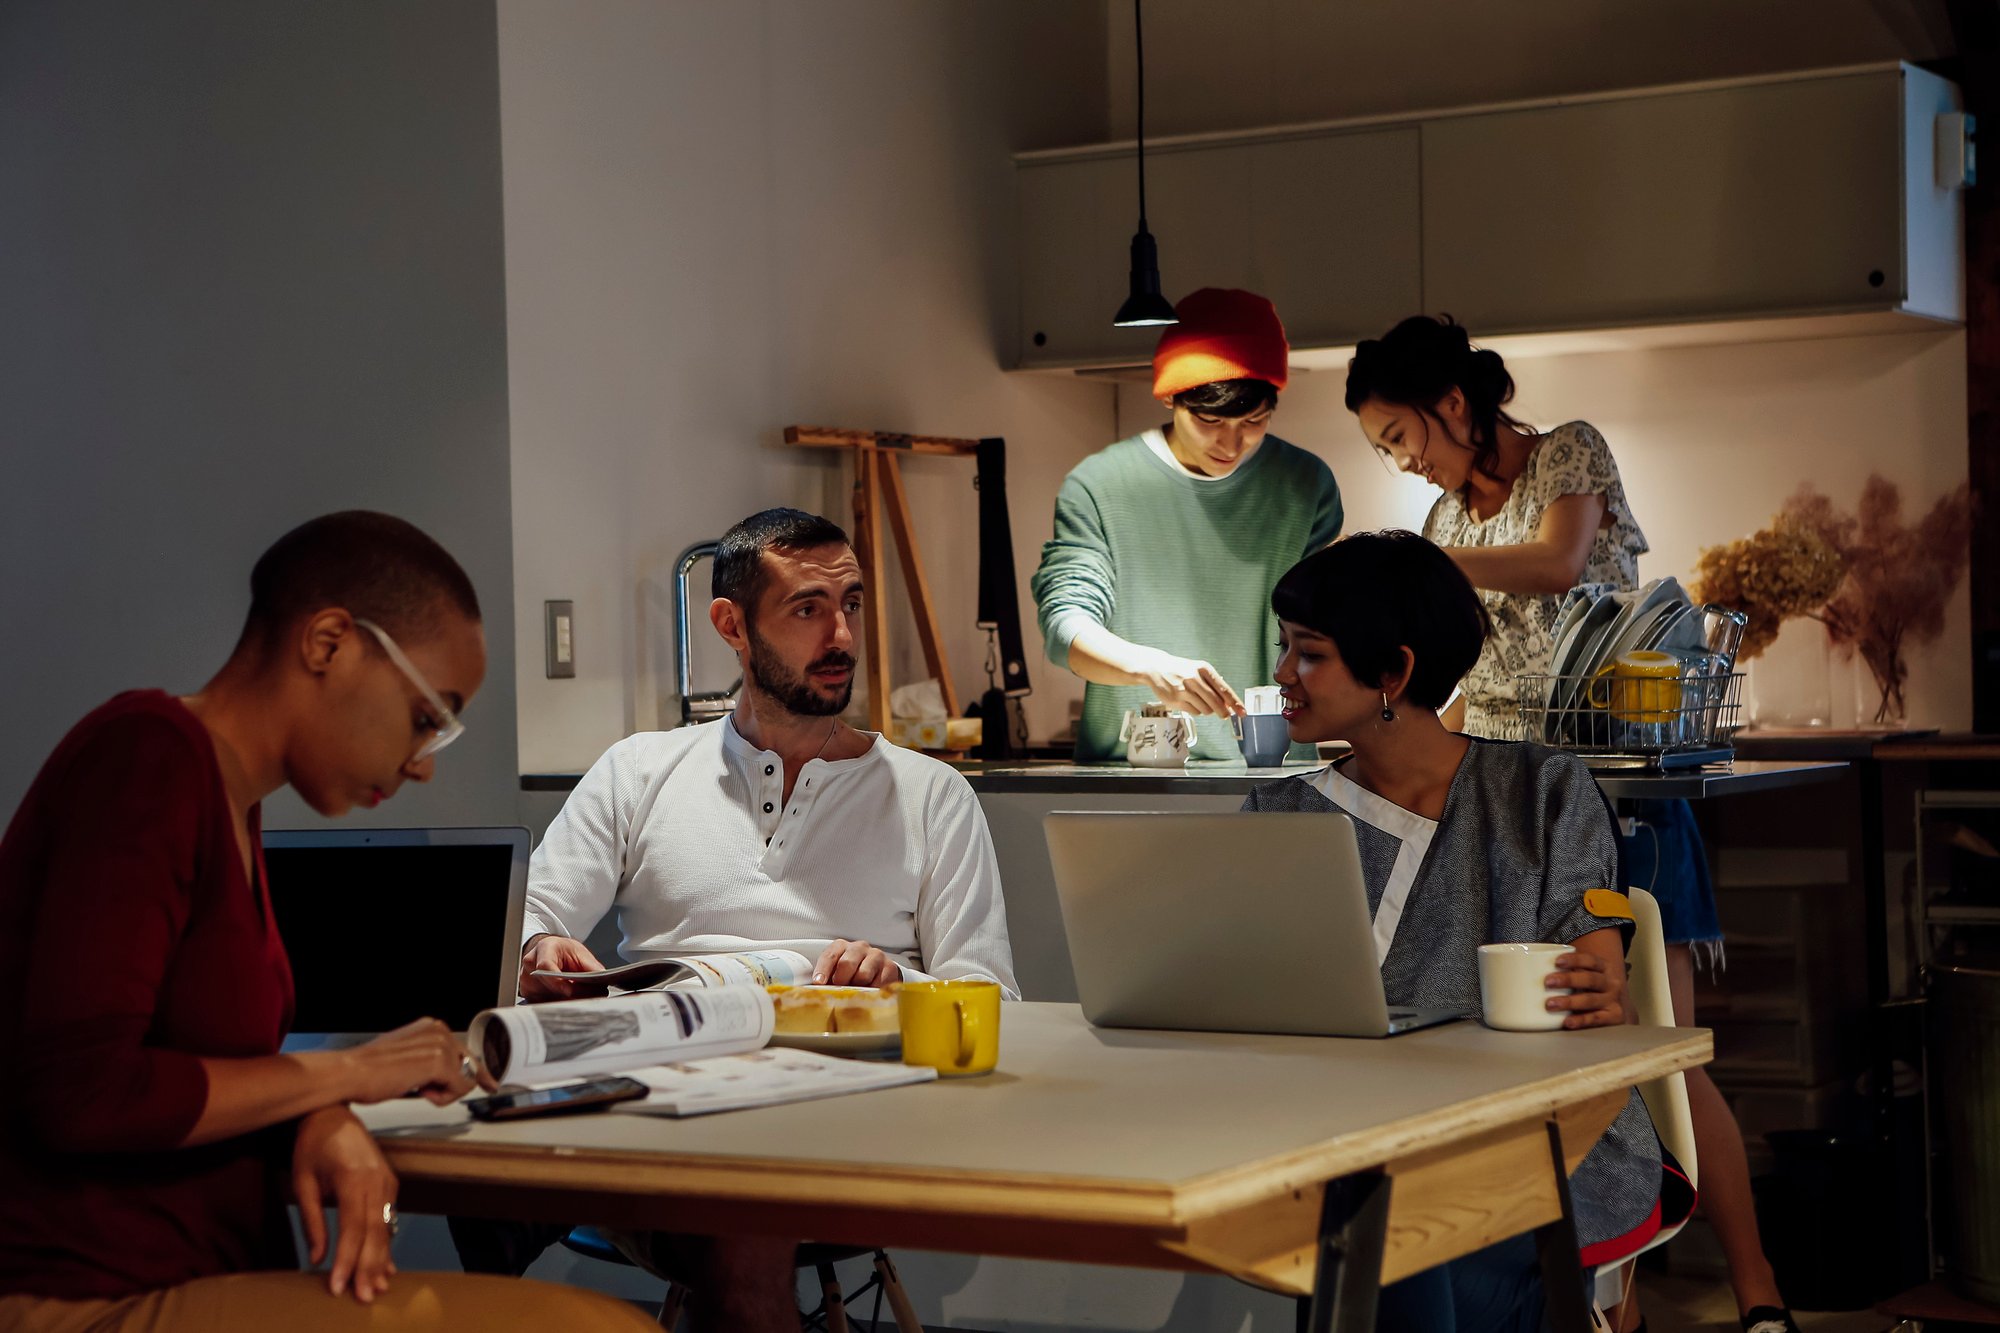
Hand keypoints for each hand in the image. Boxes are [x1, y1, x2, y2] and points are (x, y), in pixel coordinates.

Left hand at [293, 1106, 397, 1303]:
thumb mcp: (303, 1182)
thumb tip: (317, 1257)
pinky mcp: (390, 1184)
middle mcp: (378, 1181)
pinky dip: (386, 1244)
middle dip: (368, 1267)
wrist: (333, 1113)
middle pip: (375, 1233)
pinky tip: (386, 1267)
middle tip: (363, 1297)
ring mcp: (388, 1182)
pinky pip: (389, 1220)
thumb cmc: (312, 1145)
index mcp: (355, 1179)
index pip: (353, 1228)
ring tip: (375, 1288)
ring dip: (380, 1260)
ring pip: (385, 1229)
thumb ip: (313, 1221)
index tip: (338, 1285)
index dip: (346, 1260)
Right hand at [339, 1018, 492, 1105]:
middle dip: (450, 1086)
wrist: (350, 1073)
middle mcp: (439, 1030)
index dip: (477, 1073)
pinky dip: (443, 1098)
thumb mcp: (408, 1060)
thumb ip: (431, 1063)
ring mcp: (441, 1044)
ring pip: (466, 1079)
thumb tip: (454, 1078)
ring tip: (416, 1088)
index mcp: (431, 1027)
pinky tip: (420, 1092)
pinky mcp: (440, 1062)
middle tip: (422, 1089)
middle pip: (467, 1067)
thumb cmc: (370, 1072)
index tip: (491, 1084)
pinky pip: (460, 1088)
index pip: (464, 1052)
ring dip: (444, 1093)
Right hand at [519, 933, 607, 1001]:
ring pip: (546, 999)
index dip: (558, 981)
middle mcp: (530, 966)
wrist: (551, 952)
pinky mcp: (529, 995)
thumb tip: (602, 981)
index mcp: (544, 949)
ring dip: (567, 1002)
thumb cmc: (564, 951)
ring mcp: (527, 982)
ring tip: (585, 1000)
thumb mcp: (580, 953)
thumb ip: (591, 967)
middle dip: (570, 996)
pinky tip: (573, 1002)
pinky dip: (560, 1005)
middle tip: (590, 998)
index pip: (545, 966)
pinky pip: (545, 1005)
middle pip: (547, 987)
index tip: (571, 991)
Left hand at [813, 939, 902, 985]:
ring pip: (863, 974)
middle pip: (846, 963)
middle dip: (840, 980)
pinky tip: (868, 994)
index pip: (829, 956)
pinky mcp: (889, 967)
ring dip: (856, 988)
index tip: (819, 983)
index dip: (823, 970)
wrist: (878, 972)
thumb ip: (826, 980)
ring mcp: (875, 955)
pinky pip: (878, 983)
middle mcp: (858, 947)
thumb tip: (816, 992)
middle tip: (838, 992)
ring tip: (854, 993)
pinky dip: (871, 992)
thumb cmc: (850, 974)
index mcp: (841, 946)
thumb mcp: (835, 973)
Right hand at [1130, 649, 1242, 716]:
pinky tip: (1189, 701)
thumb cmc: (1182, 670)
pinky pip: (1194, 712)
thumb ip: (1214, 686)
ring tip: (1198, 700)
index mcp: (1204, 669)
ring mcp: (1184, 690)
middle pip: (1216, 702)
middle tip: (1225, 715)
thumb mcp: (1199, 671)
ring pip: (1205, 710)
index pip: (1224, 689)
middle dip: (1223, 712)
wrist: (1156, 668)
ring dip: (1206, 710)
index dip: (1235, 703)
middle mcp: (1194, 678)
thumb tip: (1229, 705)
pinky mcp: (1175, 700)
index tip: (1242, 712)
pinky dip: (1195, 710)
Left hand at [1546, 950, 1626, 1028]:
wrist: (1620, 1010)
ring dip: (1569, 1002)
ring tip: (1550, 1004)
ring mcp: (1613, 1001)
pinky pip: (1595, 1019)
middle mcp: (1611, 983)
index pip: (1591, 960)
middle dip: (1568, 980)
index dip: (1574, 960)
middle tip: (1548, 982)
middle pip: (1590, 979)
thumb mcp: (1588, 976)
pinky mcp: (1612, 1018)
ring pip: (1590, 1000)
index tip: (1557, 961)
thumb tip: (1533, 966)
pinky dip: (1580, 1020)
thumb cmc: (1594, 989)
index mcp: (1605, 968)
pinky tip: (1567, 1022)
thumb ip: (1570, 971)